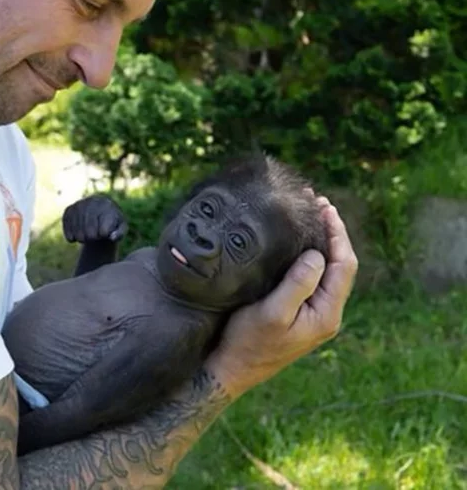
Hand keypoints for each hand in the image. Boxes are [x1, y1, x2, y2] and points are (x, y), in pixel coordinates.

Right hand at [62, 194, 127, 243]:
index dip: (103, 235)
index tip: (104, 233)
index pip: (103, 230)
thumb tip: (111, 237)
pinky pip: (67, 226)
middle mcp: (92, 202)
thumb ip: (119, 234)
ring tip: (86, 238)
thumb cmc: (112, 223)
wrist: (98, 213)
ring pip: (78, 231)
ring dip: (81, 239)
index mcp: (107, 205)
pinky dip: (70, 236)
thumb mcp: (120, 229)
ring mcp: (79, 204)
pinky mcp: (69, 209)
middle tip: (93, 238)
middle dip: (92, 238)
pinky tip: (74, 238)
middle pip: (90, 231)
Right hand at [205, 196, 357, 396]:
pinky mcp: (299, 314)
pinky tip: (297, 243)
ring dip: (322, 243)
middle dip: (332, 233)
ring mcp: (313, 315)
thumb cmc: (247, 342)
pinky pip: (313, 279)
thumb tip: (317, 254)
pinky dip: (309, 256)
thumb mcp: (272, 312)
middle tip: (318, 203)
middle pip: (339, 266)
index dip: (338, 234)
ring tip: (310, 216)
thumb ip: (298, 283)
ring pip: (327, 271)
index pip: (344, 265)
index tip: (324, 207)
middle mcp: (326, 314)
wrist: (231, 371)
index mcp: (326, 314)